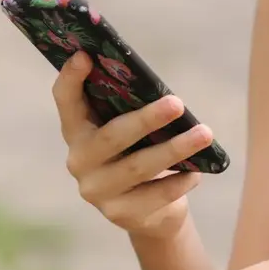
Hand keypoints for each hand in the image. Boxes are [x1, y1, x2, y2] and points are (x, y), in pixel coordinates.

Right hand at [54, 52, 213, 241]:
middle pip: (112, 137)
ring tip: (204, 134)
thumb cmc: (140, 155)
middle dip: (147, 119)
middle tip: (177, 103)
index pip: (65, 100)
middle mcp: (79, 161)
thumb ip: (129, 110)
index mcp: (77, 131)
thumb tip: (156, 88)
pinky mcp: (119, 214)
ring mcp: (97, 191)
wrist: (150, 213)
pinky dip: (179, 181)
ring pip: (138, 167)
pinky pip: (154, 195)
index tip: (85, 55)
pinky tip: (196, 172)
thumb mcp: (131, 131)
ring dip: (175, 149)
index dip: (71, 78)